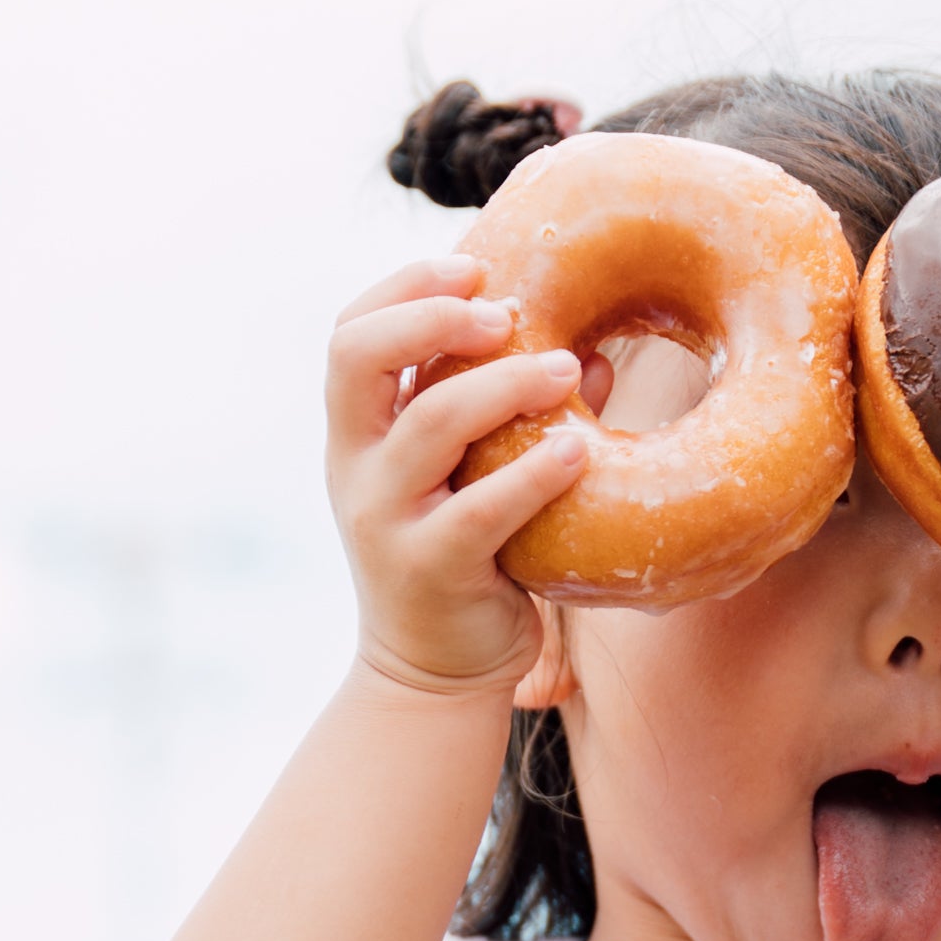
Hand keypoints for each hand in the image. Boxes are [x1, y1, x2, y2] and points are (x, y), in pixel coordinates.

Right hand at [325, 255, 586, 690]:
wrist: (431, 672)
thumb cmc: (462, 555)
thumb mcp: (467, 477)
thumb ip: (506, 416)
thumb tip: (590, 353)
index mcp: (357, 433)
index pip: (350, 333)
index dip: (402, 288)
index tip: (471, 268)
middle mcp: (356, 467)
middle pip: (360, 356)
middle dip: (433, 317)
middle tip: (508, 312)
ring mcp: (385, 518)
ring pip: (432, 423)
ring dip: (506, 385)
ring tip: (568, 369)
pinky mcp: (429, 568)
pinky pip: (481, 509)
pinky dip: (534, 473)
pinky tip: (579, 450)